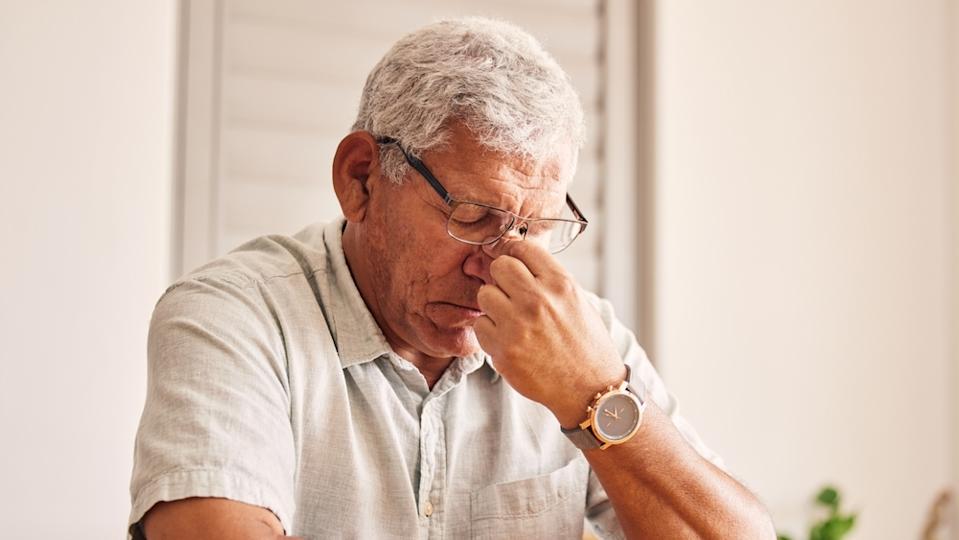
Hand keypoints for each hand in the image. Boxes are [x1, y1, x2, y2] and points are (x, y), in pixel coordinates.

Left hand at [473, 240, 625, 427]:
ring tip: (511, 320)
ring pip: (485, 295)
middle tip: (510, 294)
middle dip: (502, 278)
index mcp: (561, 283)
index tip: (512, 265)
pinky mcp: (504, 350)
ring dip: (493, 306)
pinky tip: (508, 340)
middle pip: (499, 266)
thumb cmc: (585, 346)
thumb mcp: (577, 301)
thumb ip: (546, 280)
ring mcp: (518, 325)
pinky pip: (480, 326)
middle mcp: (538, 300)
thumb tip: (512, 260)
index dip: (513, 254)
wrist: (591, 391)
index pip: (522, 248)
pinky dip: (489, 332)